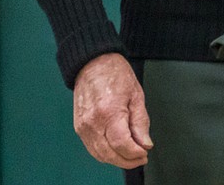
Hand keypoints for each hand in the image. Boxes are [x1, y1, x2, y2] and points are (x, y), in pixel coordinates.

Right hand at [72, 53, 152, 168]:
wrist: (93, 63)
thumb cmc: (115, 74)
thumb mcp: (136, 95)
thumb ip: (141, 122)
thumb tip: (145, 144)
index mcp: (109, 112)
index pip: (122, 144)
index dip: (135, 154)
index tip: (145, 153)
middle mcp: (93, 122)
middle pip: (110, 154)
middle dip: (127, 161)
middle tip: (141, 158)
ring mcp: (83, 126)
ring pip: (99, 155)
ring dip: (116, 160)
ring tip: (131, 156)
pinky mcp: (79, 128)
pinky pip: (92, 148)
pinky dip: (105, 154)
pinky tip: (117, 151)